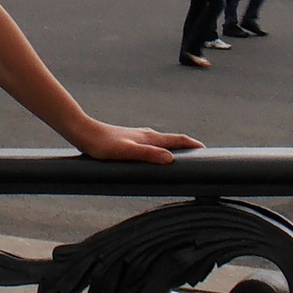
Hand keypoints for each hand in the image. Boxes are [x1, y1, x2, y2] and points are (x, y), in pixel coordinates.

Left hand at [72, 120, 202, 165]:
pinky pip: (152, 146)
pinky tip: (155, 156)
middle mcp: (147, 135)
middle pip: (174, 141)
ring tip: (183, 160)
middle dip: (189, 148)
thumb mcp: (126, 152)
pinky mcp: (129, 141)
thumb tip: (170, 159)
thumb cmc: (102, 145)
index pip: (178, 140)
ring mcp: (138, 137)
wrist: (83, 132)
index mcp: (150, 137)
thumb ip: (147, 154)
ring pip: (163, 143)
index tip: (209, 152)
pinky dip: (161, 150)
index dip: (194, 146)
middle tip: (202, 158)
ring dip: (175, 149)